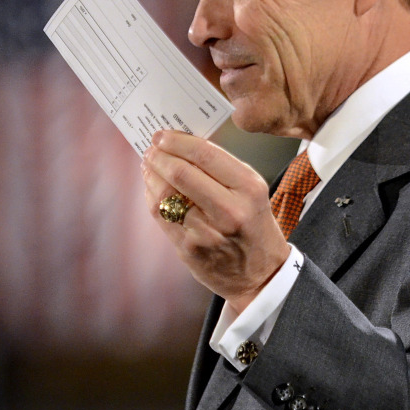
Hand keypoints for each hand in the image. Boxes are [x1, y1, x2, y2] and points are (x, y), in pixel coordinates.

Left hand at [141, 130, 289, 311]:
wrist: (260, 274)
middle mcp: (230, 210)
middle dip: (159, 156)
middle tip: (152, 148)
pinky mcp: (189, 249)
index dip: (177, 141)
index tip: (162, 135)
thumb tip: (181, 145)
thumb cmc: (254, 225)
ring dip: (151, 174)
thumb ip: (222, 168)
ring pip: (165, 195)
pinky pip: (161, 216)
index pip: (205, 154)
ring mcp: (207, 232)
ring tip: (148, 164)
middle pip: (181, 173)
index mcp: (249, 188)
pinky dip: (151, 196)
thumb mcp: (252, 191)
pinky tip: (151, 187)